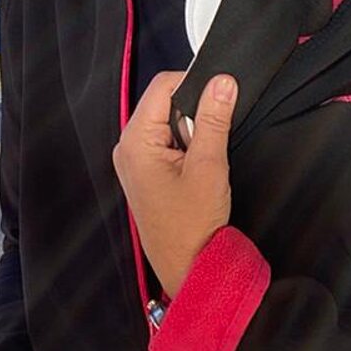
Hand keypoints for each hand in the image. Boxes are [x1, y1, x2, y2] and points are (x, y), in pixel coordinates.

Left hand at [111, 70, 235, 296]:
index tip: (221, 93)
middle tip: (209, 141)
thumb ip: (214, 119)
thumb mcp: (208, 166)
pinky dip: (187, 146)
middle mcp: (128, 147)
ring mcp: (135, 160)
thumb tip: (222, 82)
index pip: (162, 86)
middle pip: (164, 102)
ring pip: (168, 122)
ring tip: (202, 161)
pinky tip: (196, 168)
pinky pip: (167, 142)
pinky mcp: (146, 172)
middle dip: (193, 112)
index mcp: (135, 141)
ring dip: (192, 131)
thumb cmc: (192, 226)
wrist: (188, 268)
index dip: (194, 83)